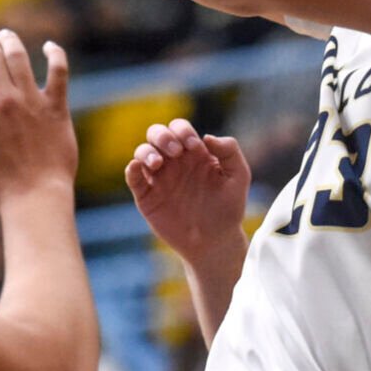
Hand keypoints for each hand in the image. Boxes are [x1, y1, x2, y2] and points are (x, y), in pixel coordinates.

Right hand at [125, 119, 250, 262]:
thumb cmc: (228, 208)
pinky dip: (131, 169)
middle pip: (156, 133)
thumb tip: (206, 137)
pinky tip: (138, 167)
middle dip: (163, 136)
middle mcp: (174, 162)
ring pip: (142, 152)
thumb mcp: (238, 177)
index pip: (179, 128)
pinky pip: (133, 177)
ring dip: (147, 151)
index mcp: (193, 153)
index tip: (195, 147)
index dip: (183, 131)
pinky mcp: (147, 197)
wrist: (215, 242)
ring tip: (158, 163)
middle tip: (176, 151)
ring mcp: (159, 178)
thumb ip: (230, 151)